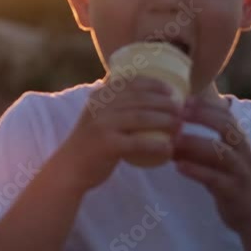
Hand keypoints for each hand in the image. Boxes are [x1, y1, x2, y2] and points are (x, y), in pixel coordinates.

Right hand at [54, 75, 182, 191]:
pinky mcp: (106, 144)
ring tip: (179, 124)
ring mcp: (102, 124)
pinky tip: (169, 148)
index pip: (130, 82)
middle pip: (139, 98)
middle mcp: (99, 105)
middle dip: (164, 102)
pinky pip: (137, 142)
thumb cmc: (89, 143)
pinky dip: (156, 144)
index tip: (170, 90)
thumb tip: (144, 93)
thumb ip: (114, 104)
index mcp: (99, 95)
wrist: (69, 169)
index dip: (153, 84)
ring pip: (141, 117)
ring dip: (164, 120)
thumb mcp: (97, 116)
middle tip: (181, 109)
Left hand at [172, 96, 250, 232]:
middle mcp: (243, 152)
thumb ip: (197, 143)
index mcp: (239, 140)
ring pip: (222, 153)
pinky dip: (197, 171)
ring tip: (174, 140)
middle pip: (227, 127)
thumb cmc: (228, 179)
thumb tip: (166, 130)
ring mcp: (240, 171)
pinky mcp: (234, 191)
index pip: (226, 114)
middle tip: (178, 114)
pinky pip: (215, 178)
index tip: (184, 100)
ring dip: (196, 144)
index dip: (206, 105)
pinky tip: (179, 166)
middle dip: (202, 117)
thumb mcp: (216, 157)